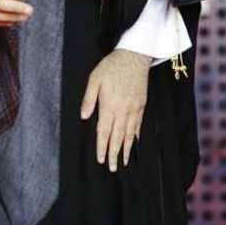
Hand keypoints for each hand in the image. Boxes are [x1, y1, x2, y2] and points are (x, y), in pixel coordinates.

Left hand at [79, 49, 151, 171]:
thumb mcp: (95, 78)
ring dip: (126, 148)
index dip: (102, 147)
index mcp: (109, 105)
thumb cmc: (111, 66)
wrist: (134, 56)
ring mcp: (134, 108)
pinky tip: (134, 142)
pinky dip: (136, 135)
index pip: (104, 131)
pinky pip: (138, 123)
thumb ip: (89, 98)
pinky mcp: (141, 104)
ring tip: (124, 161)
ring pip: (129, 133)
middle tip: (113, 168)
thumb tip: (84, 116)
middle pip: (117, 136)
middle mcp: (122, 109)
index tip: (101, 160)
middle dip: (114, 153)